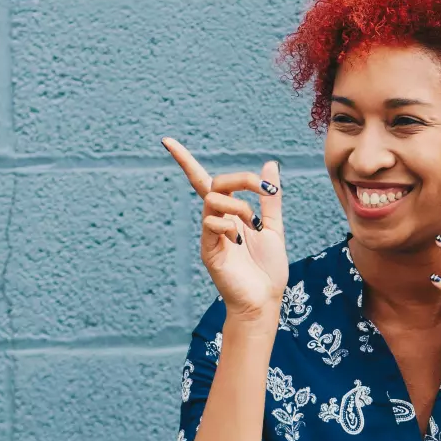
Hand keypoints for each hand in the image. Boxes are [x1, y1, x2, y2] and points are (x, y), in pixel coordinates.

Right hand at [161, 137, 287, 323]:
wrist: (265, 300)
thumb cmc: (268, 269)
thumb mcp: (274, 227)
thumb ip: (270, 198)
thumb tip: (270, 164)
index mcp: (229, 214)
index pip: (204, 181)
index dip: (185, 161)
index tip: (166, 140)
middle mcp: (215, 221)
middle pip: (214, 183)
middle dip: (241, 179)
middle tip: (264, 189)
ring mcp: (209, 235)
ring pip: (213, 200)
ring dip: (239, 205)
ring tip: (253, 226)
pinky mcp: (208, 250)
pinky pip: (211, 224)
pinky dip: (229, 225)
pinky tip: (239, 241)